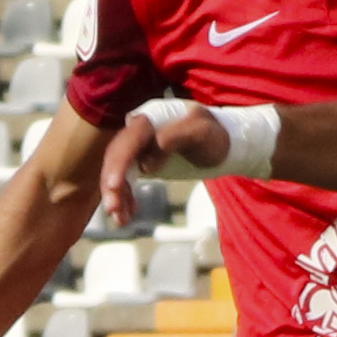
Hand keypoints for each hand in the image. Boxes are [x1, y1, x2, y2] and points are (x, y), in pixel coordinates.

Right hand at [92, 98, 229, 221]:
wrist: (224, 144)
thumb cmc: (215, 136)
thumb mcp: (202, 132)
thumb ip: (177, 136)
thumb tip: (146, 159)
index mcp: (152, 117)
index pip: (129, 140)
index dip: (118, 163)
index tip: (114, 187)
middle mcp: (139, 129)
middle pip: (117, 156)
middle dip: (112, 184)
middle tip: (113, 210)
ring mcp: (139, 146)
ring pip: (118, 170)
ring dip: (116, 195)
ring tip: (120, 219)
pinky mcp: (141, 161)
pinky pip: (126, 179)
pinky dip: (124, 197)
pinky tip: (128, 215)